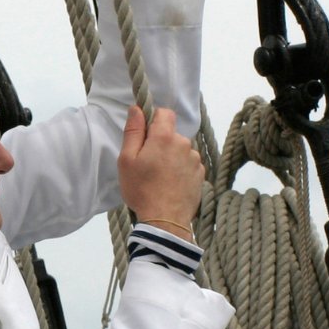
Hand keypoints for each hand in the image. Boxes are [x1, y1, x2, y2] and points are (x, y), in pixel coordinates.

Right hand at [116, 105, 204, 235]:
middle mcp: (184, 143)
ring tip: (161, 177)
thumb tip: (137, 108)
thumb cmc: (142, 189)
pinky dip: (181, 170)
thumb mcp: (127, 160)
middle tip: (148, 164)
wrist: (165, 220)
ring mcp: (195, 160)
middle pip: (172, 134)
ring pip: (181, 150)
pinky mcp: (201, 174)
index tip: (146, 136)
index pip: (165, 112)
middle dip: (161, 143)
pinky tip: (171, 184)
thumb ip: (133, 131)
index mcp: (165, 137)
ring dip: (172, 157)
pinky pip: (189, 164)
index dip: (154, 120)